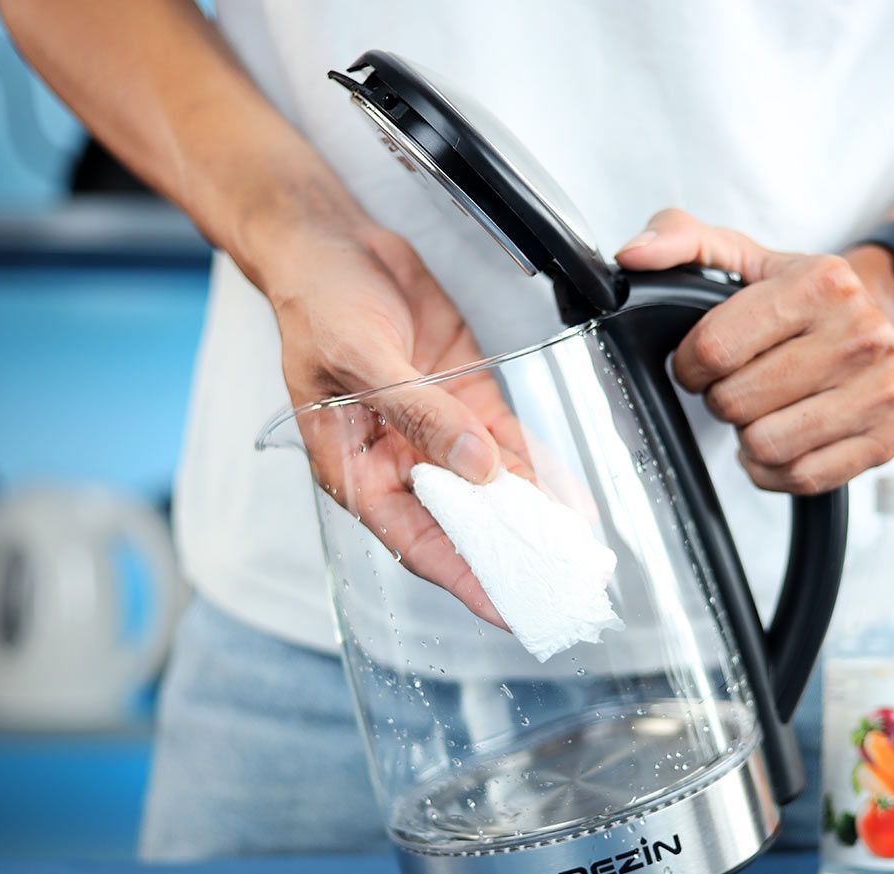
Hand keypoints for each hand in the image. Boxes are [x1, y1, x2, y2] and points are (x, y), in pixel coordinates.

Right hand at [259, 218, 528, 627]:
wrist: (331, 243)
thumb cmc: (316, 303)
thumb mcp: (362, 360)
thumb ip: (420, 414)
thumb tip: (477, 467)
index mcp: (357, 471)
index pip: (417, 542)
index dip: (463, 579)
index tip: (508, 609)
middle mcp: (398, 462)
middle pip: (462, 525)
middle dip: (510, 556)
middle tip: (561, 585)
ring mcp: (435, 432)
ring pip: (492, 490)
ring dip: (532, 518)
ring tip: (577, 551)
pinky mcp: (464, 398)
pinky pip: (507, 445)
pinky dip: (536, 469)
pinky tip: (568, 494)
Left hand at [615, 209, 893, 493]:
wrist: (890, 321)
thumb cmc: (804, 297)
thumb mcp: (742, 256)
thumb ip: (679, 241)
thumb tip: (633, 255)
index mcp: (822, 283)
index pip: (713, 349)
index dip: (690, 364)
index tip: (703, 360)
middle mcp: (862, 335)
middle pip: (735, 403)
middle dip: (723, 397)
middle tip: (742, 381)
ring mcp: (881, 391)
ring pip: (766, 446)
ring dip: (750, 433)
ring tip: (766, 407)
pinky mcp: (889, 437)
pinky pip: (801, 477)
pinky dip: (778, 466)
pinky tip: (787, 435)